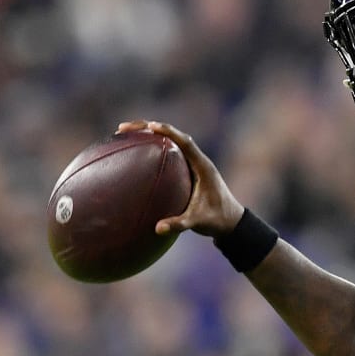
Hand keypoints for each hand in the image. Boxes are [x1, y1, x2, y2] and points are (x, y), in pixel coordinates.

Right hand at [116, 119, 243, 236]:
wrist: (231, 222)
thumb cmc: (217, 219)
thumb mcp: (199, 222)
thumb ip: (180, 224)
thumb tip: (157, 229)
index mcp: (203, 166)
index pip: (185, 142)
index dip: (168, 131)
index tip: (149, 126)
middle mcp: (197, 160)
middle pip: (172, 136)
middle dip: (147, 128)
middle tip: (123, 128)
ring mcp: (192, 164)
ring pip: (168, 142)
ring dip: (147, 135)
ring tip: (123, 134)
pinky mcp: (187, 170)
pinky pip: (167, 153)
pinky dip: (150, 149)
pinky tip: (132, 153)